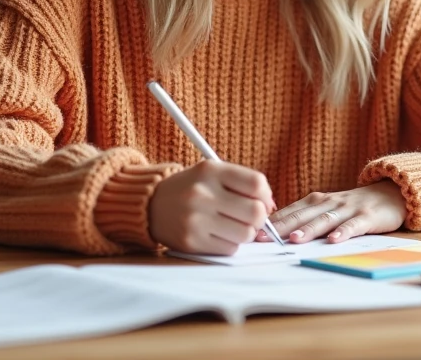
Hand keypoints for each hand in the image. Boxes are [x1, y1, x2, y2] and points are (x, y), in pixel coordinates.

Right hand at [148, 160, 275, 254]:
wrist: (150, 205)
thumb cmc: (190, 188)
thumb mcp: (211, 173)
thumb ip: (241, 183)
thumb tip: (270, 206)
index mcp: (210, 171)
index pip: (256, 183)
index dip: (266, 195)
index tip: (262, 201)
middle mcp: (202, 194)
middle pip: (256, 212)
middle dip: (260, 217)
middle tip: (250, 217)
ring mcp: (196, 219)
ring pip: (246, 234)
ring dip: (246, 233)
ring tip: (233, 226)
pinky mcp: (192, 242)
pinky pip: (230, 249)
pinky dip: (230, 244)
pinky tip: (218, 234)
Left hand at [257, 180, 406, 243]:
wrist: (391, 193)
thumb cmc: (353, 206)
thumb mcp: (328, 208)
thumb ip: (306, 217)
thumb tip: (276, 231)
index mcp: (316, 200)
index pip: (290, 210)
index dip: (271, 222)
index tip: (252, 232)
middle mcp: (329, 202)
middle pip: (302, 215)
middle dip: (282, 227)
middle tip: (263, 237)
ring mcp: (348, 209)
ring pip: (325, 219)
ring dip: (309, 229)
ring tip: (294, 240)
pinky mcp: (367, 217)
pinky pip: (353, 226)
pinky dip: (343, 232)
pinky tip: (333, 241)